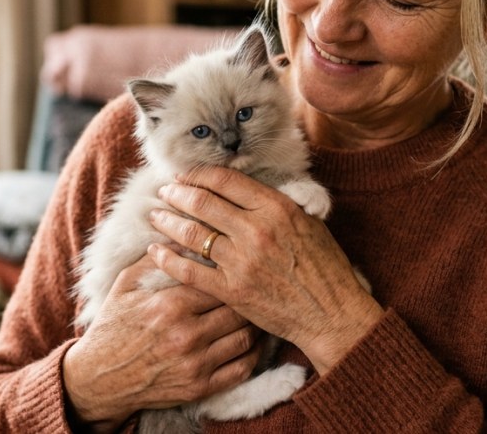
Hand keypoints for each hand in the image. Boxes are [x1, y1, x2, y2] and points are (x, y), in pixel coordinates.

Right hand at [62, 254, 262, 429]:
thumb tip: (182, 233)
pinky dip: (254, 354)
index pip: (218, 280)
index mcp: (171, 304)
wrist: (99, 379)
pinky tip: (254, 341)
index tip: (237, 264)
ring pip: (245, 337)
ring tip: (257, 311)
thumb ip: (156, 260)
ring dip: (255, 323)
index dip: (231, 271)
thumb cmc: (114, 326)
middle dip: (248, 296)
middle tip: (255, 286)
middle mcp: (187, 334)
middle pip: (237, 308)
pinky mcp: (200, 388)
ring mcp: (195, 364)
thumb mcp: (126, 285)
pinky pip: (241, 369)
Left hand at [147, 167, 382, 373]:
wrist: (331, 312)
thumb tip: (245, 187)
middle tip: (164, 190)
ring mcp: (242, 261)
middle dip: (177, 192)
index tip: (185, 175)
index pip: (225, 180)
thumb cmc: (324, 267)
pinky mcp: (232, 290)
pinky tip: (155, 251)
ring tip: (156, 215)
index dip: (198, 174)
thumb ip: (277, 202)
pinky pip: (189, 271)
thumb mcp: (308, 222)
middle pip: (203, 201)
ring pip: (192, 233)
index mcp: (276, 207)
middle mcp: (256, 230)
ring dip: (167, 221)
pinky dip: (167, 259)